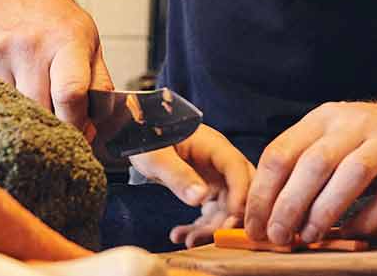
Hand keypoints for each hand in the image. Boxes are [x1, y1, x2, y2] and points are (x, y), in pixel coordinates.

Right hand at [0, 0, 112, 137]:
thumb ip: (98, 86)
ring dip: (20, 116)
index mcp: (66, 40)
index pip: (70, 94)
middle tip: (52, 123)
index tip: (77, 133)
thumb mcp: (88, 42)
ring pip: (9, 111)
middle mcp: (28, 44)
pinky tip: (6, 85)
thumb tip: (92, 132)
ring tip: (28, 99)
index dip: (76, 123)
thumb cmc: (55, 19)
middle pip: (38, 110)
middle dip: (48, 126)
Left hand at [128, 125, 254, 247]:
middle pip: (239, 190)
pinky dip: (200, 226)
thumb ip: (178, 176)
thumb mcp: (158, 157)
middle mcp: (220, 161)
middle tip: (217, 237)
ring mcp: (215, 175)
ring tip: (189, 241)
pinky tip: (180, 235)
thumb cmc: (147, 139)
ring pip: (226, 206)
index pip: (236, 168)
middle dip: (231, 217)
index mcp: (213, 146)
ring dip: (212, 227)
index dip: (240, 193)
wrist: (136, 135)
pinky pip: (211, 211)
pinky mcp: (207, 188)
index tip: (233, 217)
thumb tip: (199, 198)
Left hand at [242, 101, 376, 244]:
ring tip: (311, 236)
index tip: (255, 225)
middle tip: (278, 236)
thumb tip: (263, 214)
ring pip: (353, 174)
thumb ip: (300, 168)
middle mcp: (356, 123)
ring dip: (326, 210)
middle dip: (290, 205)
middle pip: (314, 163)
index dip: (263, 193)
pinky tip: (353, 232)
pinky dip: (370, 216)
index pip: (282, 152)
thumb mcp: (332, 140)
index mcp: (325, 118)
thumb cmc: (370, 142)